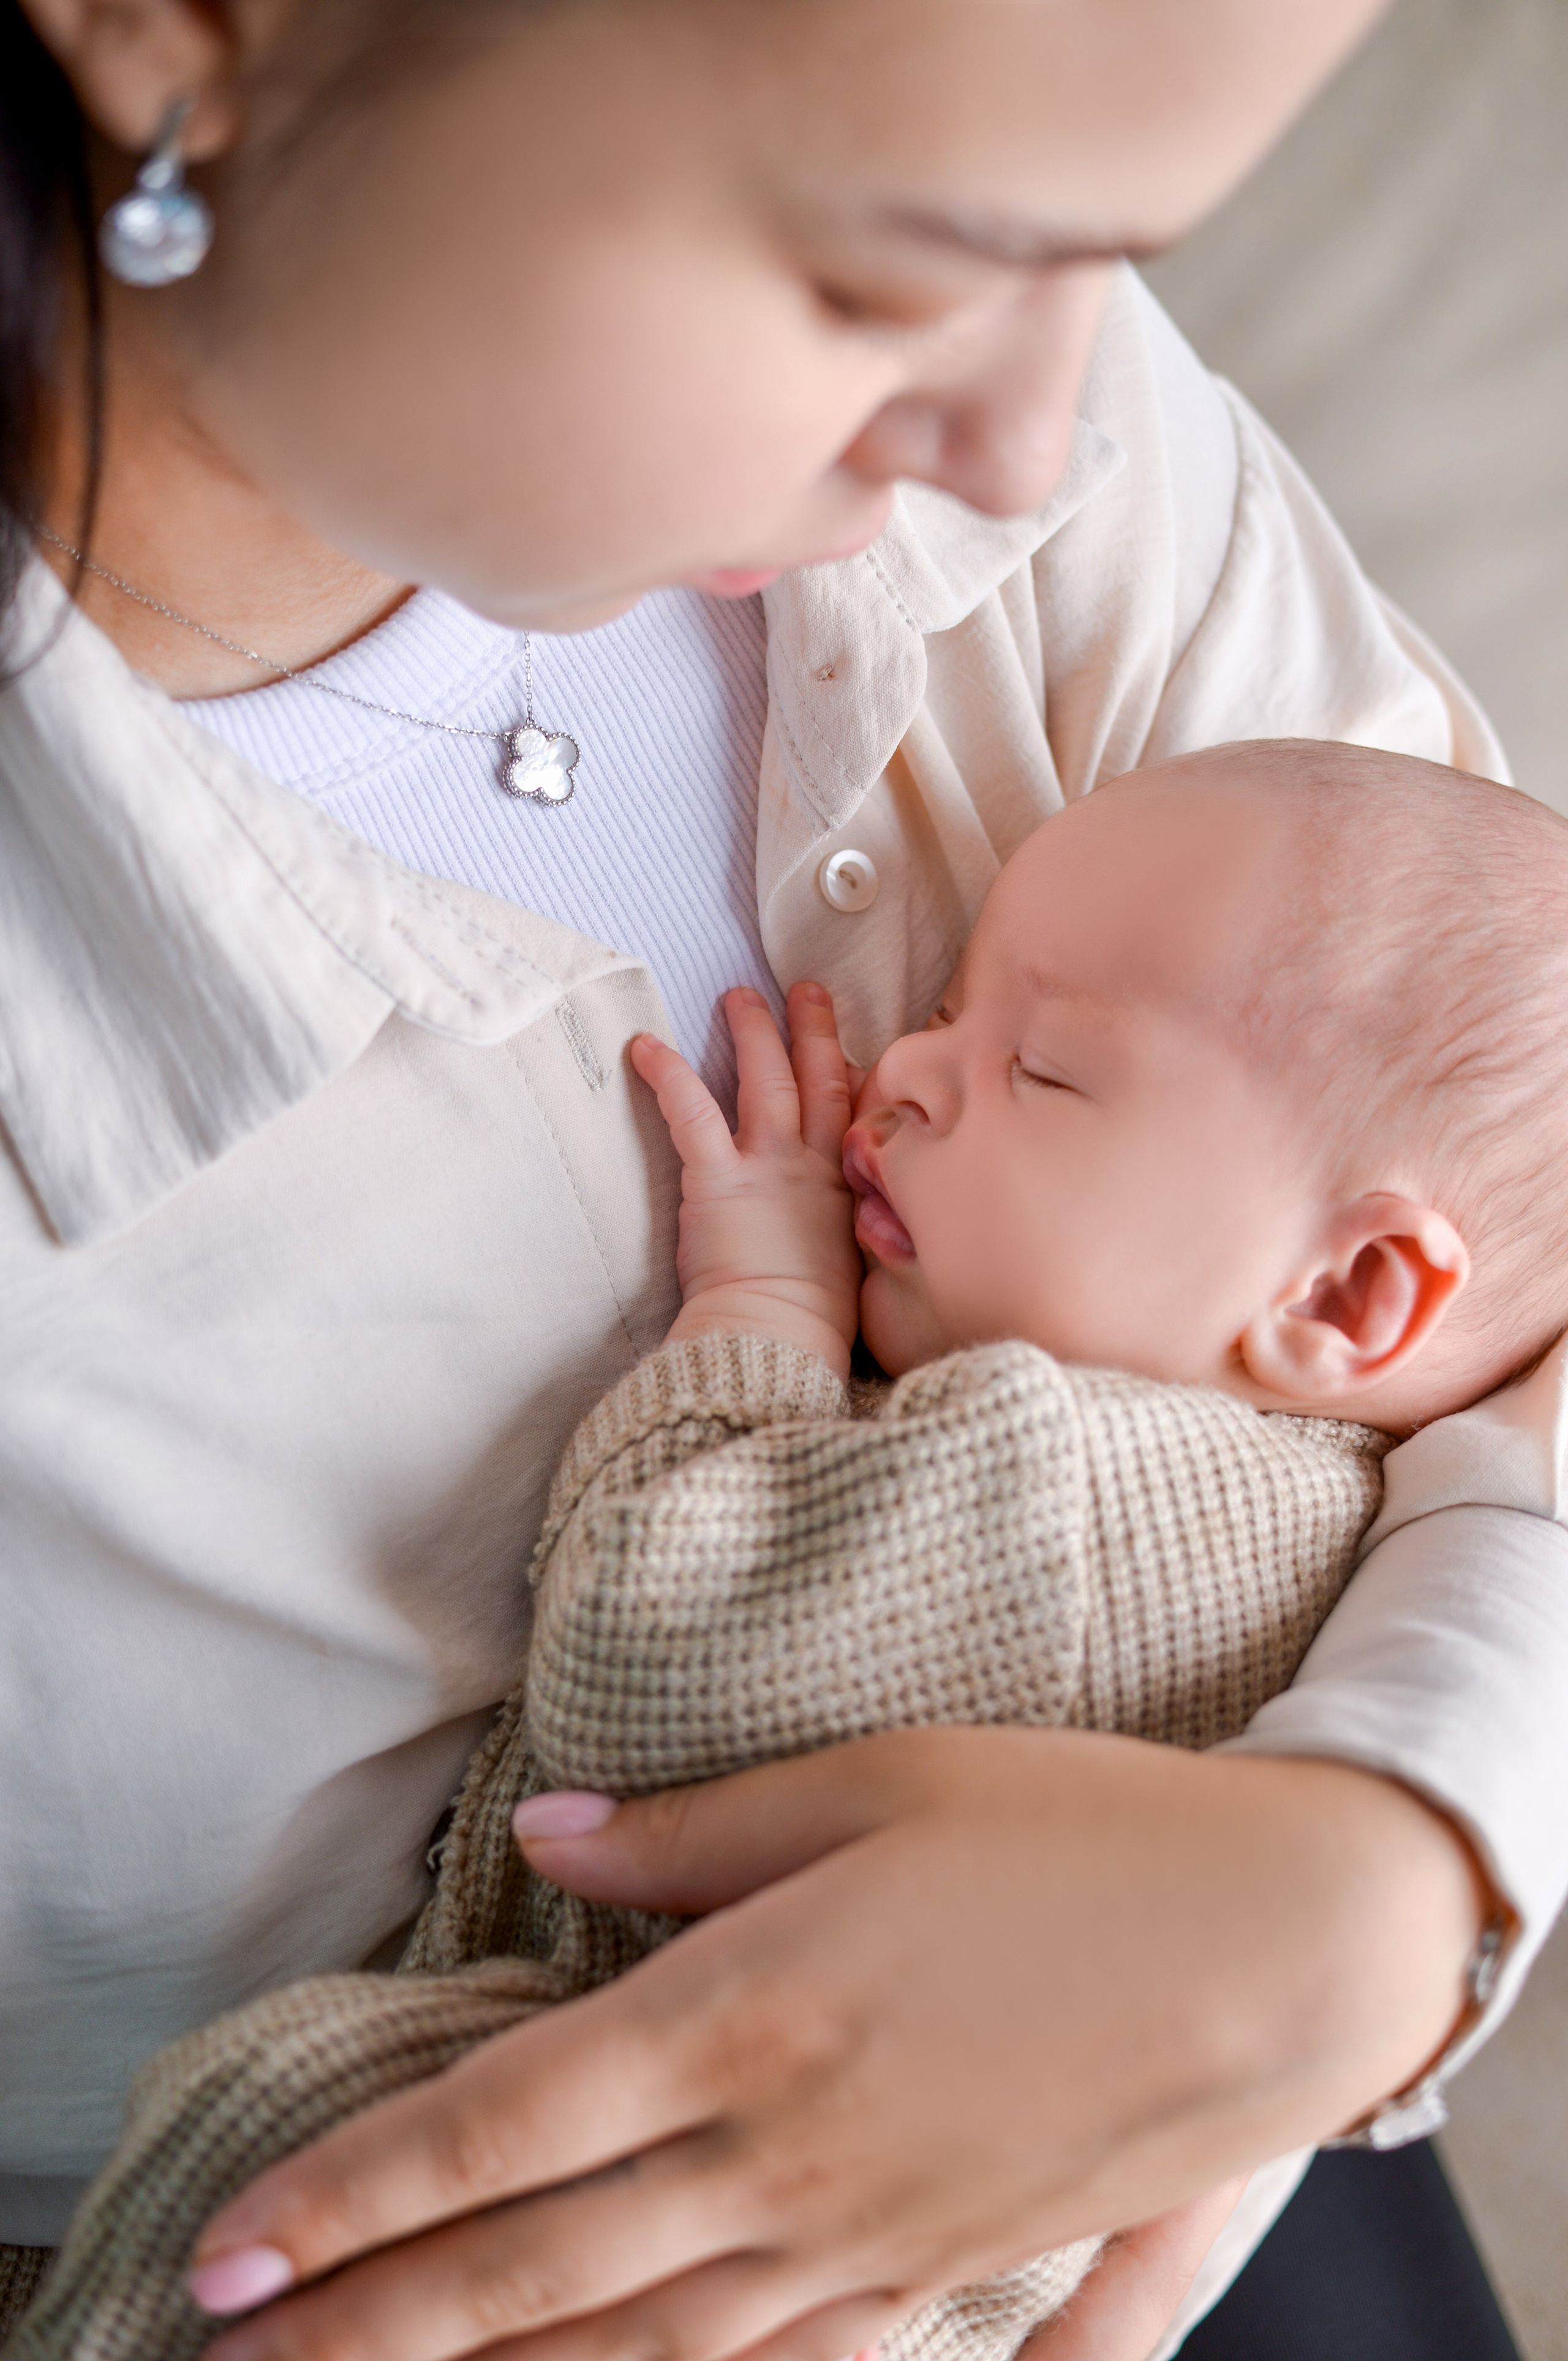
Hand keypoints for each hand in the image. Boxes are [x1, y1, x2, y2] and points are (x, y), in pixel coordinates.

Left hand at [190, 1728, 1481, 2360]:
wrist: (1284, 1943)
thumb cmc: (1076, 1830)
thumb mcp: (881, 1778)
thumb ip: (692, 1832)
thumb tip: (547, 1837)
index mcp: (753, 2009)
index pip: (502, 2126)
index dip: (356, 2193)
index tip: (237, 2245)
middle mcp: (788, 2149)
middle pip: (538, 2268)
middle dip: (375, 2329)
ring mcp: (867, 2234)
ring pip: (639, 2348)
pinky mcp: (939, 2268)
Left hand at [631, 982, 861, 1375]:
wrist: (781, 1337)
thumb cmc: (815, 1317)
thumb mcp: (860, 1259)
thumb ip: (857, 1221)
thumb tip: (861, 1213)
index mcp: (852, 1186)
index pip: (859, 1111)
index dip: (856, 1071)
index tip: (852, 1046)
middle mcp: (816, 1164)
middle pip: (822, 1079)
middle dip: (814, 1029)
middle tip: (805, 990)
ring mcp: (769, 1167)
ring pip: (766, 1080)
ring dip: (754, 1032)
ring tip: (739, 996)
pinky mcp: (719, 1179)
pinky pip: (692, 1112)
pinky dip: (668, 1075)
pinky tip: (644, 1046)